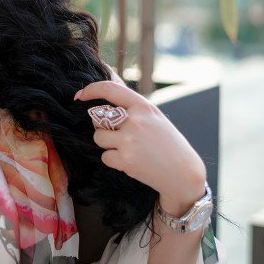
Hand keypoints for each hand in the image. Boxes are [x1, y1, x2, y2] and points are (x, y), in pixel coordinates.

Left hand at [74, 81, 206, 214]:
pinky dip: (114, 161)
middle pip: (99, 118)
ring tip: (129, 150)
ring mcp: (129, 140)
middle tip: (123, 137)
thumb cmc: (167, 144)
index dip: (91, 90)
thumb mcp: (154, 118)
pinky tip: (132, 162)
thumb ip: (132, 109)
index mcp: (143, 107)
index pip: (110, 89)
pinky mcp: (125, 160)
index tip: (80, 95)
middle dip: (103, 127)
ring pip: (99, 137)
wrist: (183, 174)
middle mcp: (135, 121)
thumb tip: (104, 102)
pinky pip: (105, 156)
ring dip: (108, 145)